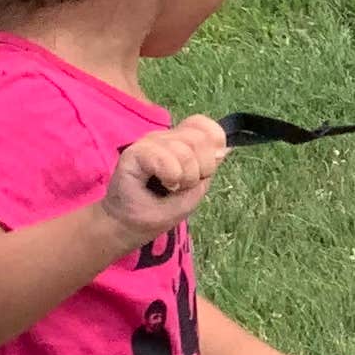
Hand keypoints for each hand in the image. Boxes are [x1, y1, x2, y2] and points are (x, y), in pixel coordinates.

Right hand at [102, 117, 225, 239]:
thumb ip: (209, 167)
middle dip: (201, 170)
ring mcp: (149, 143)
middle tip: (184, 185)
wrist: (128, 226)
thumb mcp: (195, 190)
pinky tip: (164, 185)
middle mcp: (165, 138)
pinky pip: (166, 158)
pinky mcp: (134, 153)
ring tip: (171, 188)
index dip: (213, 146)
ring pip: (185, 151)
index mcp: (180, 142)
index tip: (203, 171)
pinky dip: (171, 176)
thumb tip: (226, 149)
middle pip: (200, 139)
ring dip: (185, 178)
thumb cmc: (160, 210)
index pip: (206, 127)